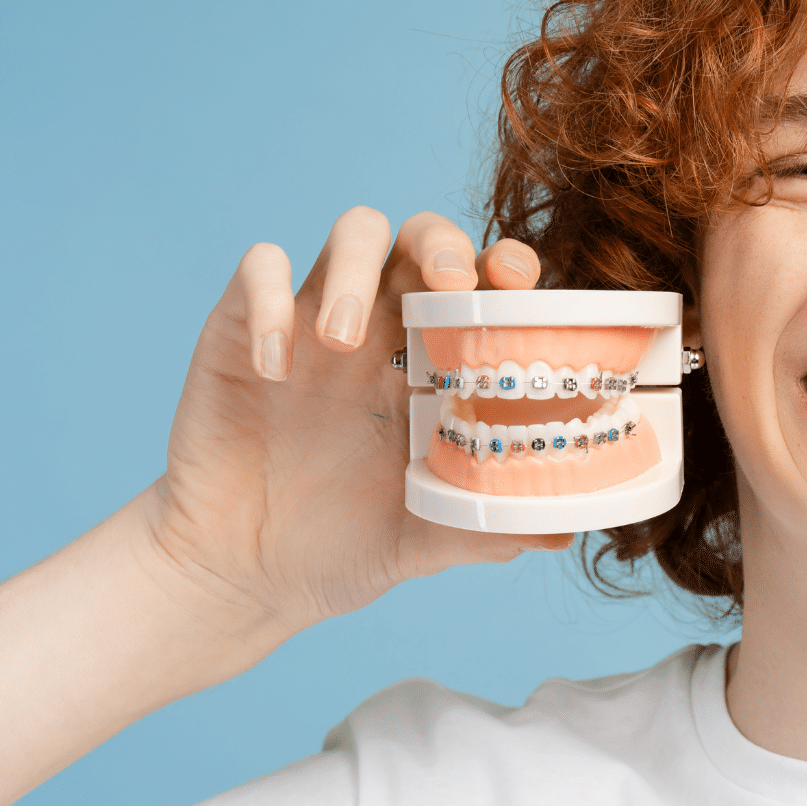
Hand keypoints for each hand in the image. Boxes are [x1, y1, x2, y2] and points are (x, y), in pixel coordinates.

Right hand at [145, 208, 571, 642]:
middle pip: (424, 236)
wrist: (247, 571)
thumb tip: (564, 533)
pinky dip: (269, 302)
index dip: (504, 265)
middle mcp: (385, 328)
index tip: (517, 283)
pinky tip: (276, 368)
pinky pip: (257, 271)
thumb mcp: (426, 540)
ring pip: (352, 233)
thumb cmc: (345, 545)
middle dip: (442, 243)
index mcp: (437, 363)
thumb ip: (488, 526)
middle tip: (447, 284)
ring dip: (358, 269)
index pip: (483, 284)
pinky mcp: (242, 329)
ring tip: (345, 340)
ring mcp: (315, 321)